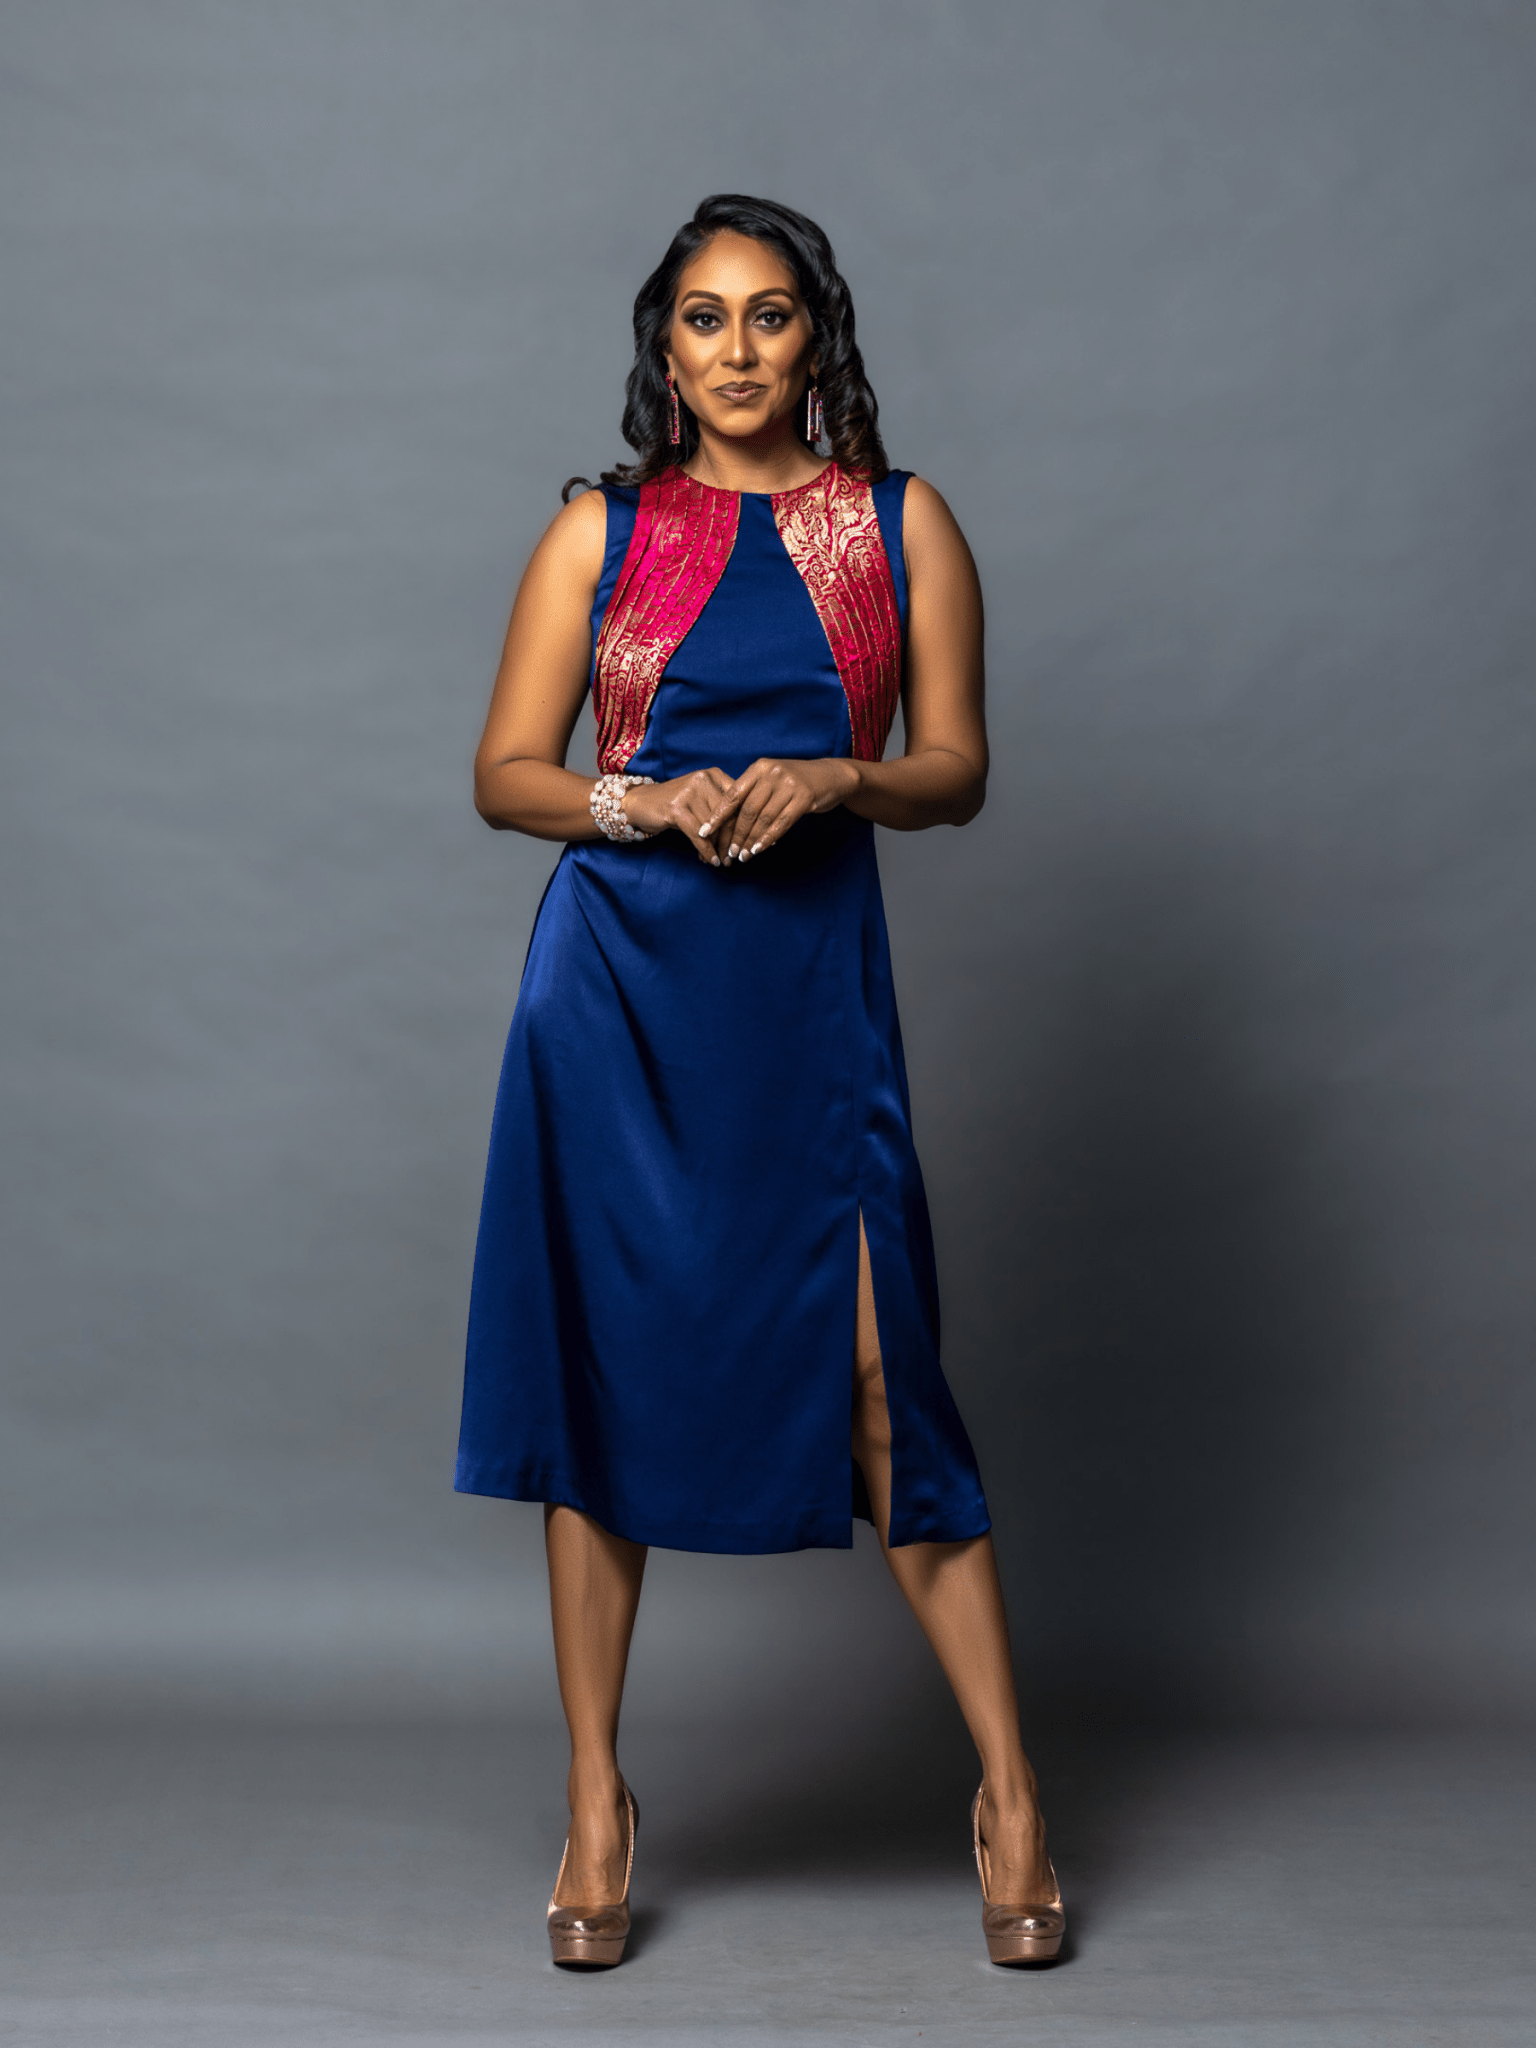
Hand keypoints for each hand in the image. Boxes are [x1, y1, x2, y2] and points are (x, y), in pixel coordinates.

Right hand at [621, 768, 734, 864]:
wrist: (641, 803)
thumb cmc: (677, 805)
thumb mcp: (703, 800)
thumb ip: (724, 810)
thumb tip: (745, 835)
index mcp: (715, 775)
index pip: (739, 802)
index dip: (744, 826)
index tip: (745, 844)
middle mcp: (704, 779)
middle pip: (728, 816)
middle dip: (731, 841)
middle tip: (732, 858)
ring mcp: (689, 792)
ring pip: (714, 827)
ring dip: (717, 849)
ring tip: (720, 861)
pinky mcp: (676, 808)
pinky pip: (698, 835)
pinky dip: (706, 850)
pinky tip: (710, 861)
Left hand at [699, 757, 860, 862]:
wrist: (830, 776)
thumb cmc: (795, 781)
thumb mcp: (772, 779)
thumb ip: (752, 793)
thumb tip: (726, 821)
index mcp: (759, 768)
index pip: (732, 794)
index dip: (717, 815)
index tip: (704, 832)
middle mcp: (772, 773)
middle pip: (747, 809)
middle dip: (736, 834)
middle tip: (729, 852)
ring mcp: (789, 784)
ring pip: (763, 818)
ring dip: (751, 840)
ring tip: (743, 856)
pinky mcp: (804, 797)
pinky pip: (782, 823)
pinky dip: (768, 838)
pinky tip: (759, 850)